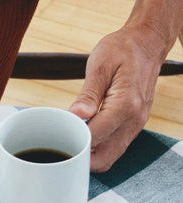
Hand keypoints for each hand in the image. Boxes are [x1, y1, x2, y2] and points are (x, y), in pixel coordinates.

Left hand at [69, 26, 161, 171]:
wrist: (147, 43)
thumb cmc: (122, 49)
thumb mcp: (100, 65)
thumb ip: (88, 94)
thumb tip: (76, 115)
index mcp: (125, 105)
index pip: (94, 138)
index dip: (72, 140)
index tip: (56, 133)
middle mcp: (134, 120)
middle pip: (103, 159)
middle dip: (79, 158)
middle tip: (59, 142)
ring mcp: (136, 125)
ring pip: (109, 157)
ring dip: (88, 155)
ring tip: (69, 138)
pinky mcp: (134, 125)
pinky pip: (114, 147)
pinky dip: (97, 147)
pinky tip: (82, 134)